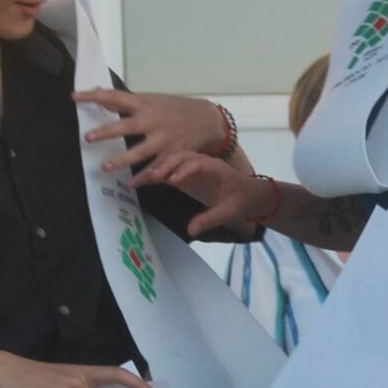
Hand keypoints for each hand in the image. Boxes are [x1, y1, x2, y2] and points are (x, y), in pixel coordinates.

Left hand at [78, 89, 230, 172]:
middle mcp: (152, 120)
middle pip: (126, 125)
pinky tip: (131, 184)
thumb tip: (99, 96)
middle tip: (88, 138)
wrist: (208, 120)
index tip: (75, 97)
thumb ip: (125, 101)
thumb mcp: (151, 100)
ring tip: (105, 167)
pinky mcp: (172, 153)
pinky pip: (155, 167)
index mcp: (144, 102)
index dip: (94, 96)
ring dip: (122, 160)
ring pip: (139, 151)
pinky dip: (143, 177)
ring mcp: (162, 138)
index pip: (115, 97)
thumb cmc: (175, 108)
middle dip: (107, 132)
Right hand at [133, 149, 269, 235]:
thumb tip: (191, 230)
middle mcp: (201, 162)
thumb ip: (210, 219)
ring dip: (153, 169)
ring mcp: (192, 167)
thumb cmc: (242, 200)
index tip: (172, 182)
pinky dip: (153, 175)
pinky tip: (138, 182)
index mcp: (215, 167)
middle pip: (179, 158)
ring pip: (169, 162)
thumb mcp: (229, 212)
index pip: (197, 164)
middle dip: (162, 167)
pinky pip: (167, 172)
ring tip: (136, 181)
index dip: (184, 170)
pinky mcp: (185, 175)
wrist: (251, 194)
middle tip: (146, 179)